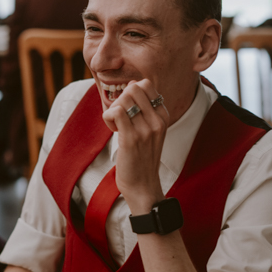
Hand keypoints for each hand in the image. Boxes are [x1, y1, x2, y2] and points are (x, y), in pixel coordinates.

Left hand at [101, 79, 169, 214]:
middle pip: (134, 88)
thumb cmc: (142, 158)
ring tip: (116, 125)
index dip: (130, 93)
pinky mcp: (131, 139)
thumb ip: (144, 109)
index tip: (128, 111)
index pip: (146, 85)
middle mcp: (157, 120)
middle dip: (121, 99)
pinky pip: (116, 112)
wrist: (143, 186)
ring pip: (124, 99)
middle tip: (119, 118)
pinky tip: (112, 130)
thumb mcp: (149, 130)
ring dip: (113, 109)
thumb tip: (133, 85)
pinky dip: (108, 117)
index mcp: (163, 116)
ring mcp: (146, 129)